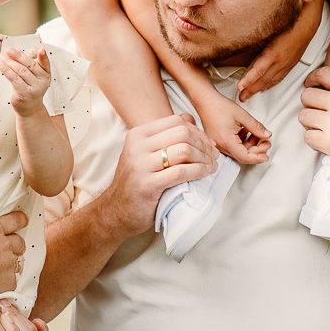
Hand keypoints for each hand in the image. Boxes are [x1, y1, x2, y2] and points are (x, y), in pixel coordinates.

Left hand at [0, 46, 51, 115]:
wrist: (29, 108)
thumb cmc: (29, 88)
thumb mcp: (31, 76)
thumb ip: (25, 63)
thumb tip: (16, 49)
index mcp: (46, 74)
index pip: (45, 64)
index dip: (43, 57)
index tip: (41, 49)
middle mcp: (43, 81)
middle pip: (30, 65)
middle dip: (18, 56)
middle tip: (8, 49)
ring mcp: (34, 88)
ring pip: (21, 71)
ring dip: (9, 62)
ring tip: (0, 56)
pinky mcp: (25, 93)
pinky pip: (14, 79)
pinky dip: (6, 70)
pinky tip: (0, 65)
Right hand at [0, 167, 27, 296]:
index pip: (15, 220)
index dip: (20, 218)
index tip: (22, 218)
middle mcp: (6, 245)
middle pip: (19, 241)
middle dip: (17, 241)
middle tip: (10, 243)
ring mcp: (8, 264)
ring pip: (18, 260)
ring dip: (13, 259)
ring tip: (5, 262)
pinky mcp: (8, 281)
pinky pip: (13, 279)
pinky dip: (8, 279)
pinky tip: (0, 281)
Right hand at [101, 114, 216, 238]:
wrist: (115, 211)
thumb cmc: (135, 182)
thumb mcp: (143, 153)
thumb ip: (164, 137)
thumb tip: (190, 119)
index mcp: (138, 135)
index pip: (176, 121)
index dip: (197, 131)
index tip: (208, 143)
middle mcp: (137, 146)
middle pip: (182, 133)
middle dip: (204, 144)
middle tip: (213, 155)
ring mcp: (140, 165)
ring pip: (184, 150)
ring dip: (204, 158)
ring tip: (211, 166)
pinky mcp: (148, 184)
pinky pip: (181, 172)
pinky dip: (198, 171)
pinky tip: (204, 174)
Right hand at [193, 92, 270, 164]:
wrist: (205, 100)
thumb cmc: (218, 106)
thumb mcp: (242, 115)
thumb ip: (256, 127)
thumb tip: (267, 135)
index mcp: (226, 141)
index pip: (245, 157)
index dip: (257, 157)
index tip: (266, 156)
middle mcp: (220, 146)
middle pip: (242, 155)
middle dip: (256, 150)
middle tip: (266, 143)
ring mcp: (217, 144)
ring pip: (238, 151)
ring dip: (249, 145)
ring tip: (257, 134)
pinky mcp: (217, 141)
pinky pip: (232, 146)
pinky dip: (242, 141)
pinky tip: (247, 132)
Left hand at [236, 21, 308, 101]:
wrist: (306, 24)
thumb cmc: (288, 23)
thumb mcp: (269, 31)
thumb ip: (256, 40)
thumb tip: (240, 43)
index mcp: (274, 53)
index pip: (259, 71)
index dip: (248, 80)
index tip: (240, 87)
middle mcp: (281, 61)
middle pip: (263, 80)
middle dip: (251, 90)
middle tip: (241, 97)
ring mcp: (287, 64)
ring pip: (271, 81)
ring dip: (259, 89)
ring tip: (248, 95)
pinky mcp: (290, 64)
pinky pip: (278, 78)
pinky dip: (270, 84)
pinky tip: (265, 87)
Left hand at [298, 66, 329, 185]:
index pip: (323, 74)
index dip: (313, 79)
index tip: (311, 84)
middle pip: (307, 96)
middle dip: (311, 104)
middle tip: (317, 111)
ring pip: (304, 116)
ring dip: (311, 122)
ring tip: (322, 128)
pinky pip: (308, 137)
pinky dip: (314, 140)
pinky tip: (325, 142)